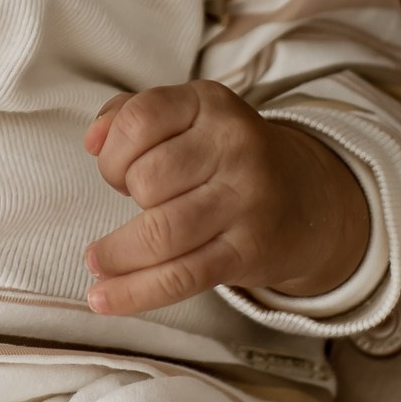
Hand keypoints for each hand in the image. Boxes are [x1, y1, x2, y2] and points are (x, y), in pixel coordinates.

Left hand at [84, 84, 369, 309]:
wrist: (307, 201)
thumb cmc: (226, 158)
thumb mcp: (188, 117)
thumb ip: (129, 114)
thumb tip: (93, 141)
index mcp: (211, 104)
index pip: (140, 119)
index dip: (112, 149)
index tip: (116, 168)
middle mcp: (234, 147)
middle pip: (146, 178)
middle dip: (124, 194)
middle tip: (137, 203)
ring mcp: (245, 201)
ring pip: (159, 233)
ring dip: (116, 254)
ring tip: (98, 262)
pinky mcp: (248, 251)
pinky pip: (180, 277)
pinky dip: (134, 292)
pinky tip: (103, 298)